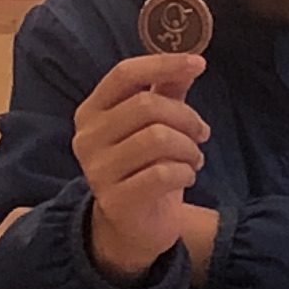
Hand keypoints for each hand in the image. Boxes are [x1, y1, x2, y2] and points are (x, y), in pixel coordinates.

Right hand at [74, 53, 210, 285]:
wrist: (131, 227)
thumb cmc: (143, 167)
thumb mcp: (153, 125)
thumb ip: (166, 92)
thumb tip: (190, 62)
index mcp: (91, 112)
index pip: (125, 74)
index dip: (163, 64)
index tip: (199, 64)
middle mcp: (87, 138)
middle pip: (146, 106)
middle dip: (186, 117)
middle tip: (202, 133)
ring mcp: (97, 171)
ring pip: (157, 138)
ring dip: (189, 148)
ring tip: (194, 158)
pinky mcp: (116, 200)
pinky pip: (162, 174)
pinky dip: (184, 172)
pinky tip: (185, 176)